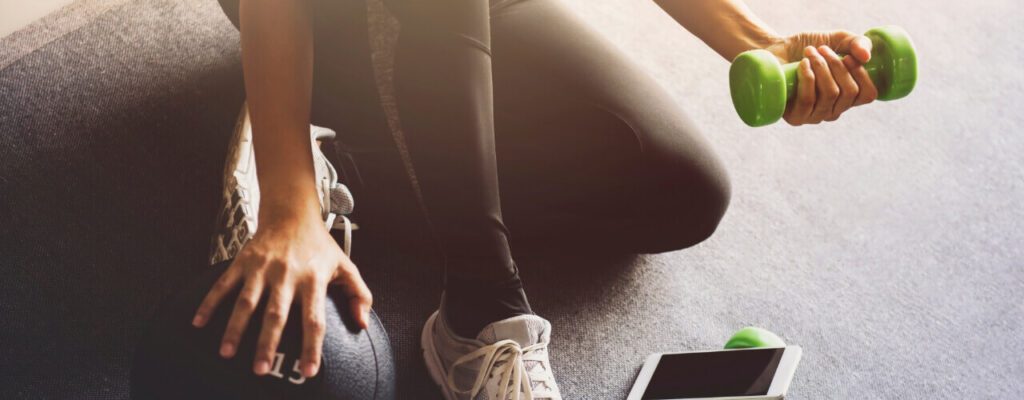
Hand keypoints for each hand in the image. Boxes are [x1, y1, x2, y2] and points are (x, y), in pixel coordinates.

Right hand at [191, 213, 371, 378]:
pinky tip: (199, 323)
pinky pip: (224, 284)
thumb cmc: (320, 245)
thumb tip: (362, 324)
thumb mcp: (346, 266)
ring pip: (247, 302)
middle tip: (261, 370)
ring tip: (226, 353)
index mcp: (314, 279)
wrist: (292, 212)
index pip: (314, 319)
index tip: (308, 371)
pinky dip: (210, 303)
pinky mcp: (244, 261)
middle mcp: (287, 275)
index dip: (311, 346)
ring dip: (235, 329)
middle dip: (267, 344)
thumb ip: (359, 295)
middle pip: (276, 314)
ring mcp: (263, 268)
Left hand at [765, 31, 878, 125]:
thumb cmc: (808, 47)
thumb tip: (866, 58)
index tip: (847, 56)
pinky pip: (808, 100)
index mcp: (847, 97)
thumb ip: (857, 43)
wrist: (775, 51)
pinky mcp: (795, 117)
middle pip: (848, 92)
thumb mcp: (837, 40)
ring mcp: (814, 116)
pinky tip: (803, 65)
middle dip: (836, 65)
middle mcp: (833, 110)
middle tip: (821, 49)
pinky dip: (808, 78)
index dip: (861, 75)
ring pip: (829, 94)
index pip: (867, 95)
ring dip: (821, 67)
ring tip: (809, 53)